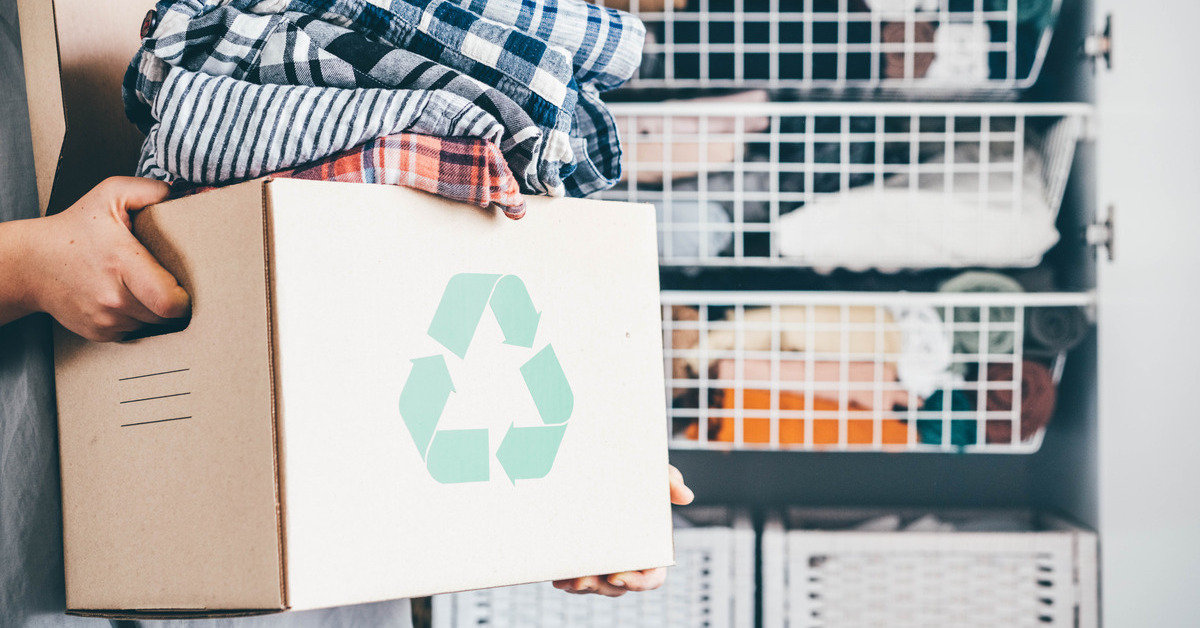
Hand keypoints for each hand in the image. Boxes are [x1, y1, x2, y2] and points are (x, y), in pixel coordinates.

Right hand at [0, 177, 188, 340]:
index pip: (169, 301)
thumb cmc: (75, 227)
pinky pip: (135, 331)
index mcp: (122, 263)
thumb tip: (190, 195)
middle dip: (172, 300)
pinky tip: (124, 296)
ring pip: (152, 323)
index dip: (184, 298)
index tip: (184, 285)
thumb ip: (153, 191)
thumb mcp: (111, 194)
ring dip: (154, 309)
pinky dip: (136, 317)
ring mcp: (105, 320)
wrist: (33, 263)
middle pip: (166, 314)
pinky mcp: (100, 334)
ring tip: (141, 285)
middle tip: (167, 280)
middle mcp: (113, 297)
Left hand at [551, 465, 693, 597]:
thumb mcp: (654, 475)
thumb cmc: (635, 478)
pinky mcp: (584, 560)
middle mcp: (628, 561)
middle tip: (584, 579)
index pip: (651, 578)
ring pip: (596, 587)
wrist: (602, 472)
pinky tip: (559, 577)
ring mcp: (605, 564)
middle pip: (618, 587)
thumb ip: (670, 481)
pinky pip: (577, 579)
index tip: (618, 576)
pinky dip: (568, 580)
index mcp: (650, 550)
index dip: (638, 583)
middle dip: (601, 588)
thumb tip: (686, 496)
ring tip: (569, 580)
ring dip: (582, 587)